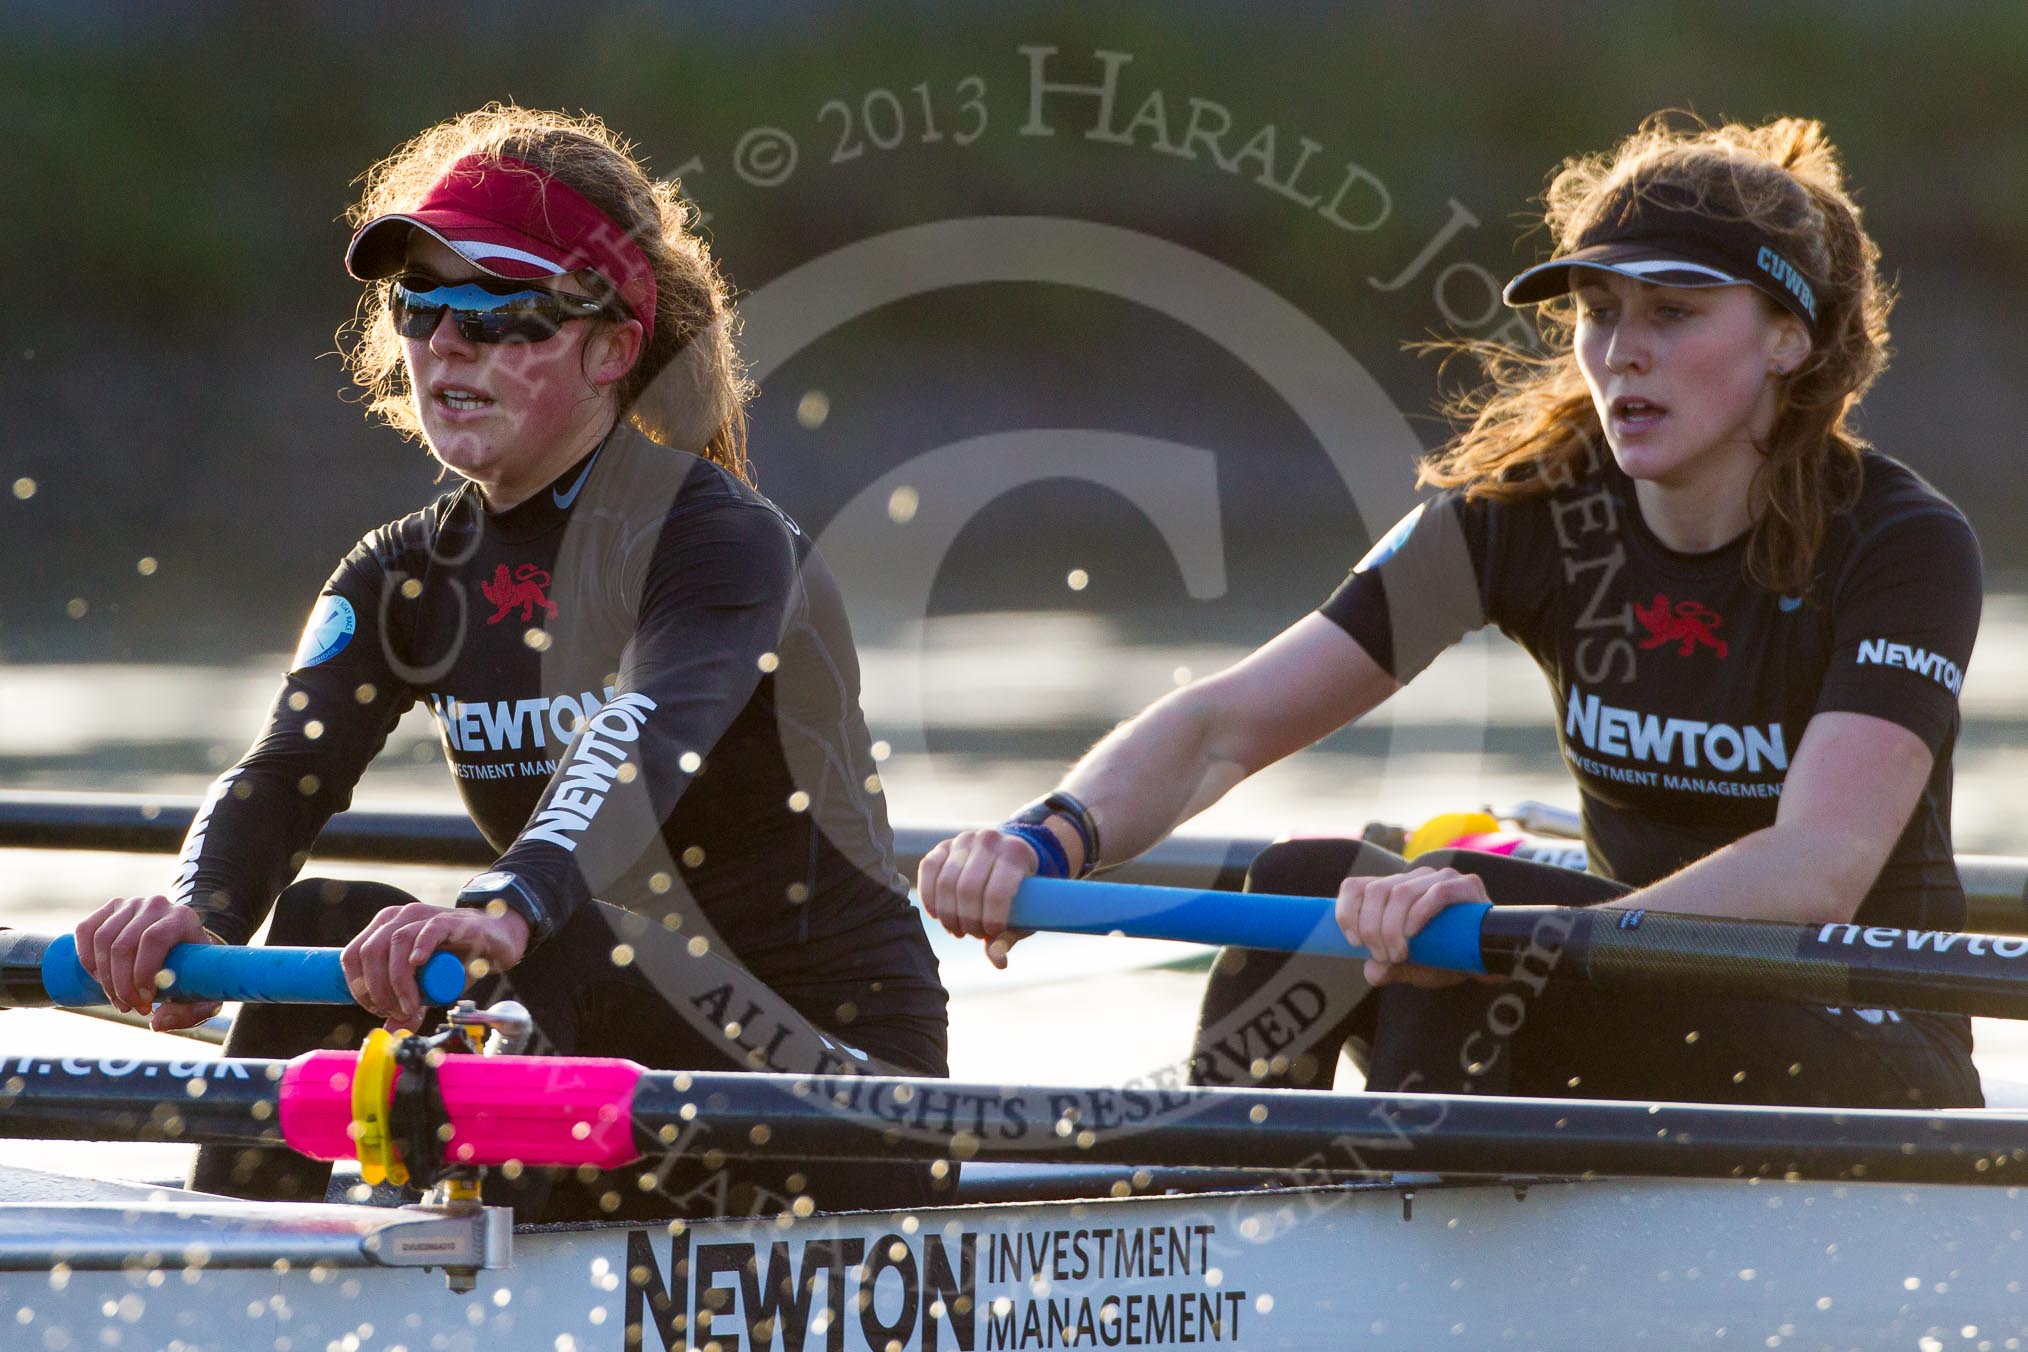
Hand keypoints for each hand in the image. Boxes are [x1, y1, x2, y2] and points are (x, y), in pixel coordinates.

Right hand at [73, 894, 223, 1030]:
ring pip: (102, 940)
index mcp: (183, 918)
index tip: (146, 1002)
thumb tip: (156, 1024)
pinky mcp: (110, 909)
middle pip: (124, 945)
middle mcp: (157, 905)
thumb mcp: (202, 994)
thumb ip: (189, 1013)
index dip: (142, 973)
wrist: (182, 947)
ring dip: (104, 977)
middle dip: (121, 984)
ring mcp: (131, 904)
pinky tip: (99, 979)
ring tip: (117, 999)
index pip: (154, 939)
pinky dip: (86, 958)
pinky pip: (86, 930)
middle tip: (129, 1007)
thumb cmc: (194, 972)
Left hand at [340, 902, 528, 1031]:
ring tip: (412, 1005)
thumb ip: (408, 1005)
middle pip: (371, 951)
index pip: (353, 955)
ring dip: (398, 980)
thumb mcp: (428, 987)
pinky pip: (429, 929)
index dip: (357, 986)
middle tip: (396, 1011)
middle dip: (378, 988)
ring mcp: (425, 916)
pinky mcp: (451, 920)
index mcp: (384, 929)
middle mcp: (400, 917)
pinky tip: (418, 963)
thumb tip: (388, 1033)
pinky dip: (420, 947)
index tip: (375, 1009)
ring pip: (396, 942)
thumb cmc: (457, 961)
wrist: (496, 942)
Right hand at [917, 828, 1038, 969]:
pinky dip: (929, 897)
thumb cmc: (1019, 891)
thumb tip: (999, 962)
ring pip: (945, 882)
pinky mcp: (943, 846)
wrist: (1008, 858)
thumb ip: (1009, 936)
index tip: (991, 933)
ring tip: (958, 929)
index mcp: (1016, 852)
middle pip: (967, 889)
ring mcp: (964, 840)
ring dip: (948, 914)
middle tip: (972, 933)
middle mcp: (989, 840)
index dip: (991, 919)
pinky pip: (927, 870)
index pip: (997, 891)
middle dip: (967, 919)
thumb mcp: (1024, 912)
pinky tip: (938, 915)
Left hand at [1335, 866, 1494, 989]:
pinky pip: (1436, 893)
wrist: (1489, 962)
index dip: (1347, 912)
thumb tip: (1372, 972)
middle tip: (1382, 956)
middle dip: (1372, 927)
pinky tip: (1415, 937)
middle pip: (1376, 890)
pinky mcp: (1466, 884)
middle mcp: (1415, 878)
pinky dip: (1419, 916)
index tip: (1353, 942)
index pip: (1356, 886)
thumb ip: (1389, 968)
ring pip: (1400, 892)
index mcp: (1394, 890)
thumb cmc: (1447, 959)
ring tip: (1399, 954)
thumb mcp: (1411, 967)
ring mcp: (1441, 877)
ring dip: (1392, 927)